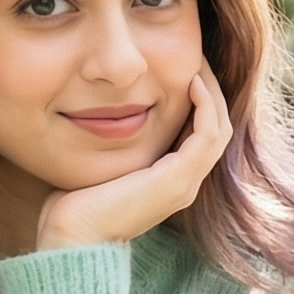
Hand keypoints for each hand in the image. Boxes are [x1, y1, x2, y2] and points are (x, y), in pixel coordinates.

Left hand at [36, 68, 231, 251]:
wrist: (74, 236)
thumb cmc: (75, 205)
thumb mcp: (100, 163)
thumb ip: (112, 143)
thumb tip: (101, 114)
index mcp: (170, 182)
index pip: (200, 134)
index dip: (198, 100)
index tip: (183, 69)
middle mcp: (184, 184)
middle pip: (216, 128)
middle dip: (209, 90)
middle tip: (197, 57)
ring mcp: (185, 183)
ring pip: (219, 128)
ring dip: (212, 92)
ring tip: (197, 62)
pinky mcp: (179, 178)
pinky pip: (209, 133)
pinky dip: (206, 105)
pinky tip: (191, 81)